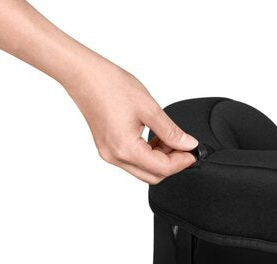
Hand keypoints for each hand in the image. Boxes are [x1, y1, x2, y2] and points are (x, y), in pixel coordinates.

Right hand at [66, 56, 197, 183]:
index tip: (193, 152)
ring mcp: (110, 155)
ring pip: (144, 171)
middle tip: (183, 147)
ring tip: (168, 139)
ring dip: (160, 160)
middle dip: (173, 164)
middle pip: (154, 176)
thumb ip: (171, 131)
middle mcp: (116, 157)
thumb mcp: (149, 108)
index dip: (182, 162)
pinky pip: (133, 161)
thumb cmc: (109, 85)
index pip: (163, 168)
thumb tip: (188, 144)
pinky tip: (154, 139)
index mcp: (126, 149)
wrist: (83, 74)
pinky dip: (148, 155)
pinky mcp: (108, 149)